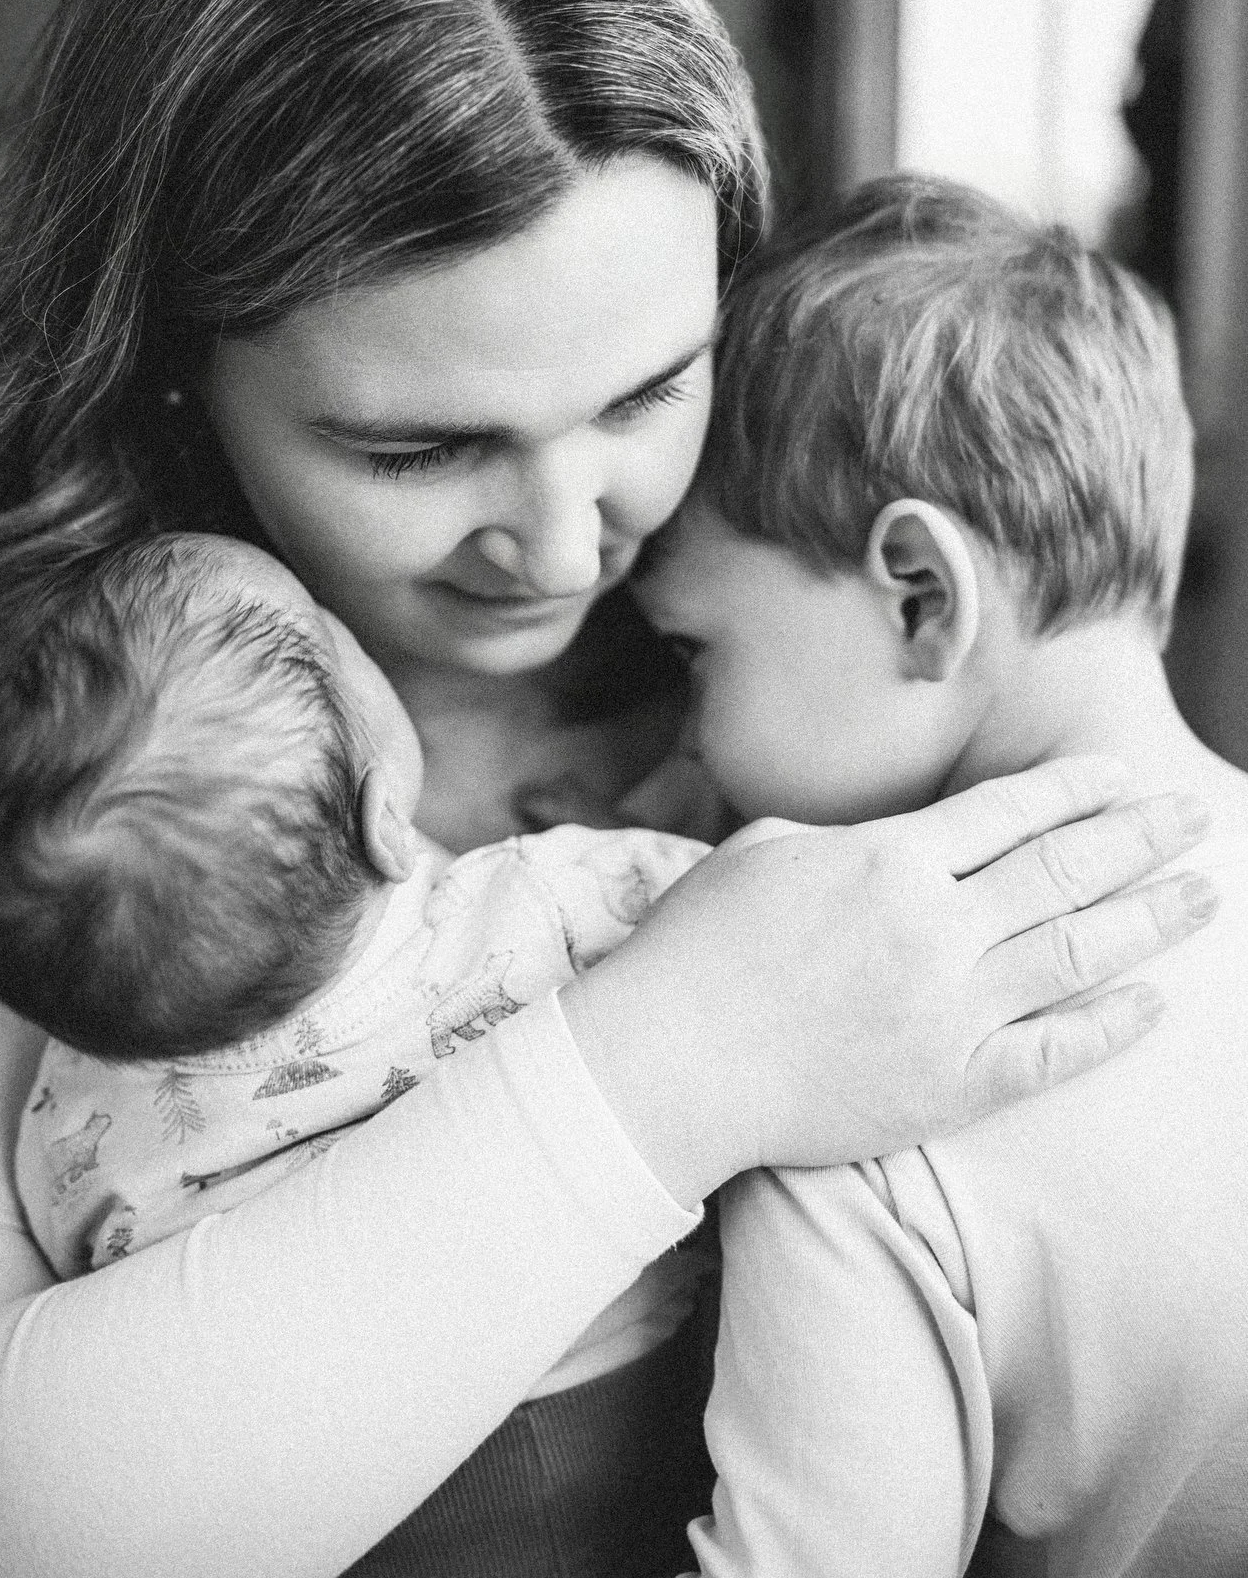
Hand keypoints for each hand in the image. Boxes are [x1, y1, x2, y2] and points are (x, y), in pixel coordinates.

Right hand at [558, 757, 1213, 1205]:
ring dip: (1150, 918)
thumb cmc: (700, 947)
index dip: (1074, 789)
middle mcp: (935, 928)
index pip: (1010, 811)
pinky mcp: (948, 1086)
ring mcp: (949, 1011)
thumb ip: (853, 840)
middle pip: (1063, 870)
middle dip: (1139, 838)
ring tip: (1205, 894)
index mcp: (889, 858)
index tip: (1119, 776)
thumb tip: (909, 843)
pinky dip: (1109, 1026)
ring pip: (1077, 954)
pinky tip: (1153, 1002)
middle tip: (1194, 817)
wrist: (669, 1064)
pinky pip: (1051, 1055)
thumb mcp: (767, 851)